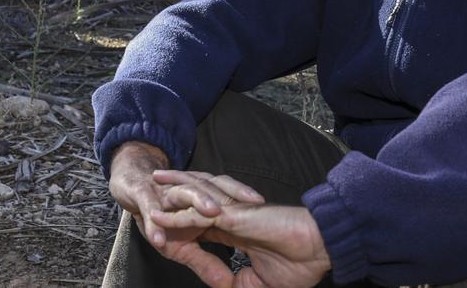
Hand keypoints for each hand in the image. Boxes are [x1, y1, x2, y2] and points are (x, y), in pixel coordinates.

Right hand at [107, 144, 261, 284]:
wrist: (130, 186)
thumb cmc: (160, 214)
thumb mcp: (183, 244)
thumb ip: (205, 261)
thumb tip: (227, 285)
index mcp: (202, 201)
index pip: (231, 197)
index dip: (250, 203)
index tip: (271, 214)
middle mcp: (189, 192)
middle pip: (216, 189)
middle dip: (234, 195)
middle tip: (252, 204)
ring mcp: (166, 192)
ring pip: (187, 192)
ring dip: (201, 201)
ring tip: (214, 212)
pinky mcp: (142, 194)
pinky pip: (149, 208)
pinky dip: (154, 220)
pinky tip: (160, 236)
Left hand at [151, 196, 330, 287]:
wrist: (320, 250)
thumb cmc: (299, 264)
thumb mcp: (257, 283)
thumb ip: (233, 282)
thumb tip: (219, 286)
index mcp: (235, 231)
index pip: (198, 228)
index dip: (179, 229)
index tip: (161, 233)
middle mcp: (229, 218)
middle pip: (190, 207)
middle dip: (169, 202)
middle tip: (145, 200)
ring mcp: (229, 214)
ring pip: (191, 201)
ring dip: (168, 196)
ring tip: (148, 189)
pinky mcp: (232, 215)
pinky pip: (196, 214)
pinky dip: (175, 215)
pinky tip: (158, 214)